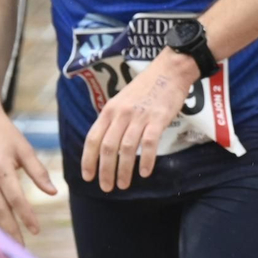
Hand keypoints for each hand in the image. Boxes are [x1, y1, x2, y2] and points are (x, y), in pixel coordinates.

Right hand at [0, 102, 55, 242]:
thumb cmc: (6, 134)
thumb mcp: (26, 149)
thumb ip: (39, 172)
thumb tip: (53, 192)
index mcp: (1, 170)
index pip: (16, 199)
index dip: (26, 217)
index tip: (36, 231)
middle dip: (10, 232)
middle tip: (20, 250)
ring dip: (0, 229)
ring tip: (11, 245)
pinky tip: (0, 229)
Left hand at [80, 50, 195, 191]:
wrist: (170, 70)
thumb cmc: (147, 87)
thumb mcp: (122, 100)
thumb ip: (113, 120)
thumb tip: (106, 144)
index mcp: (109, 110)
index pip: (92, 139)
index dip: (88, 160)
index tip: (88, 177)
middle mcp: (121, 114)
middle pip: (108, 147)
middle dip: (105, 171)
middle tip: (106, 187)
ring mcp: (140, 116)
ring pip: (126, 148)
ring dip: (123, 170)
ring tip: (123, 185)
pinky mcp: (158, 118)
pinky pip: (149, 144)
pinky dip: (146, 160)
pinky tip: (145, 172)